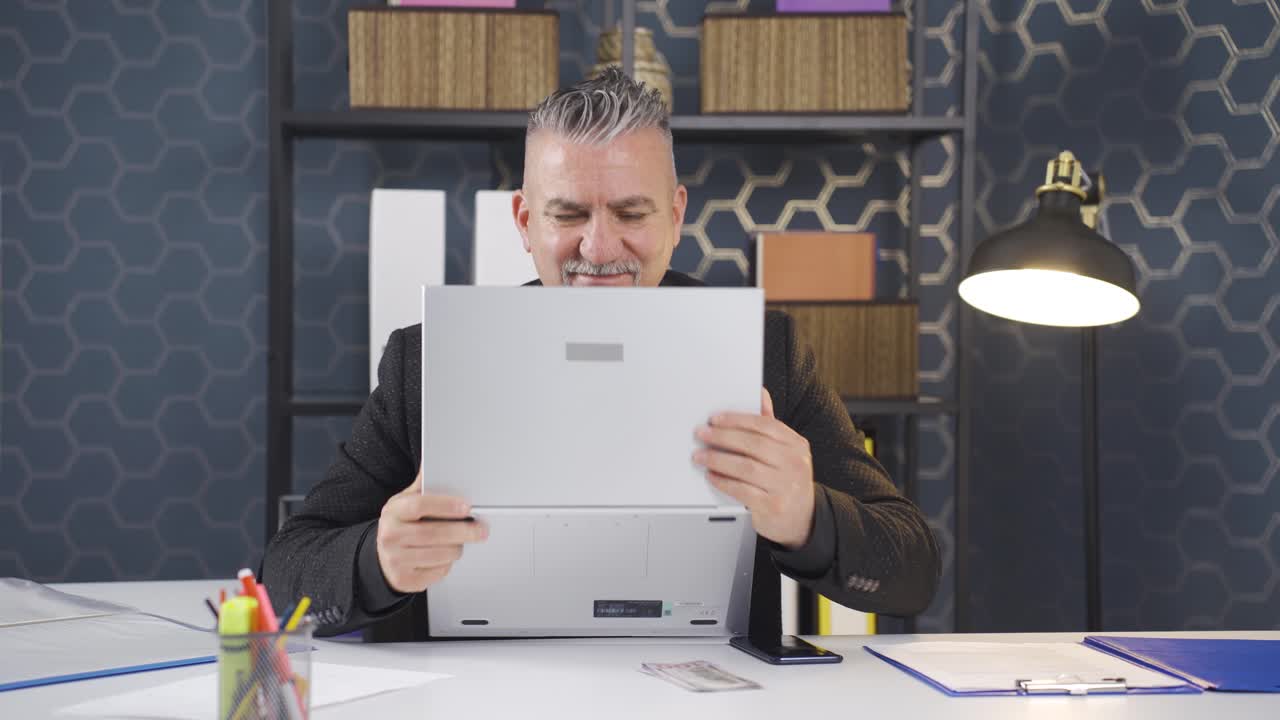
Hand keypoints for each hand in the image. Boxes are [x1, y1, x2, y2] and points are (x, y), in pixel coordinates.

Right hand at [376, 468, 488, 593]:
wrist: (381, 557)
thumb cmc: (400, 525)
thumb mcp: (404, 502)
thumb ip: (422, 487)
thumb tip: (434, 463)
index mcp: (393, 512)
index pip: (419, 505)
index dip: (446, 505)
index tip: (466, 506)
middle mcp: (390, 536)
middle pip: (432, 533)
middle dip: (463, 531)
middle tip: (481, 529)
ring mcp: (395, 560)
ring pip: (439, 555)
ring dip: (457, 548)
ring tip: (460, 542)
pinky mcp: (405, 579)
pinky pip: (437, 572)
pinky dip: (447, 564)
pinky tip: (444, 556)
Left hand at [692, 388, 815, 548]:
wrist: (802, 519)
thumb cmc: (787, 481)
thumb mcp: (786, 452)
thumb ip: (771, 425)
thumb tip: (760, 395)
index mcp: (797, 445)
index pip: (766, 425)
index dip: (737, 420)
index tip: (715, 419)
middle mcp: (794, 464)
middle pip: (754, 444)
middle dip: (723, 437)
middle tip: (702, 434)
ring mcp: (785, 486)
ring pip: (746, 467)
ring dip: (718, 459)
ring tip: (701, 456)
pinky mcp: (773, 506)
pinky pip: (742, 490)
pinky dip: (723, 481)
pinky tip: (712, 476)